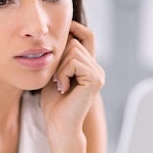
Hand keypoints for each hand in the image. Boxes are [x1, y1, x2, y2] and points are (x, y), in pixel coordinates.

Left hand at [41, 21, 104, 137]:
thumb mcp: (54, 75)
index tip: (64, 26)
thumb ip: (60, 57)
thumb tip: (60, 34)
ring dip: (59, 68)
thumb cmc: (53, 104)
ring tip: (60, 85)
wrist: (59, 126)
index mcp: (89, 67)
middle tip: (57, 79)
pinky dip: (63, 74)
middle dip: (59, 58)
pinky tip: (64, 88)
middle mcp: (96, 69)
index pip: (87, 36)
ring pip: (73, 50)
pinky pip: (74, 62)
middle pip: (74, 42)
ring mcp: (98, 74)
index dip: (76, 27)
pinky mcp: (95, 79)